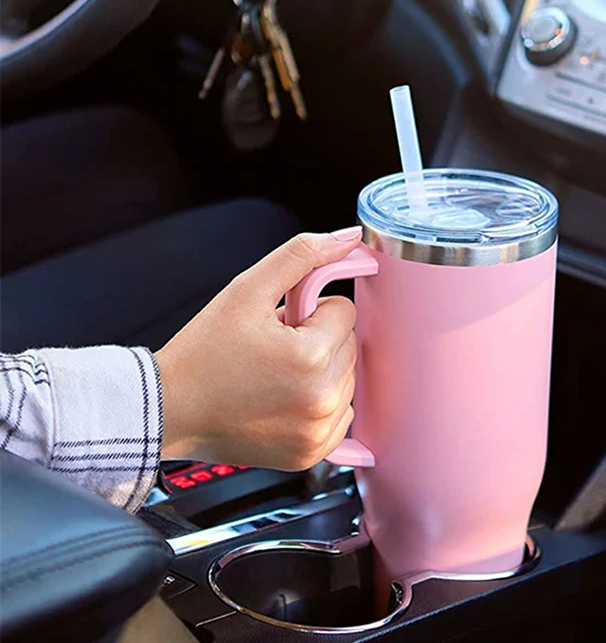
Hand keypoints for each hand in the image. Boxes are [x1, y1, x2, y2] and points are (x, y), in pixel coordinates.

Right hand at [155, 227, 361, 470]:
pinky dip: (319, 403)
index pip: (345, 311)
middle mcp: (321, 400)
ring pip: (346, 378)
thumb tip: (350, 238)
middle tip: (274, 348)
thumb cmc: (202, 352)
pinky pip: (341, 414)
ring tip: (274, 373)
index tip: (281, 323)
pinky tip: (284, 399)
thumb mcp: (246, 289)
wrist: (169, 409)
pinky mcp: (312, 454)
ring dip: (320, 370)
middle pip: (349, 344)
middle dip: (317, 338)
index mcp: (310, 357)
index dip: (311, 311)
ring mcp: (318, 432)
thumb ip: (302, 255)